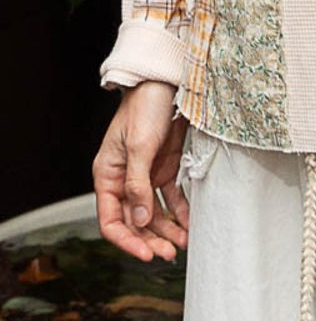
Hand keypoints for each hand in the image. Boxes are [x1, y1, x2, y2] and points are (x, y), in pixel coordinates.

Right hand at [93, 81, 189, 260]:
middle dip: (150, 239)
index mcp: (107, 175)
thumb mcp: (139, 146)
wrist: (166, 80)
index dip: (126, 240)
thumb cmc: (144, 107)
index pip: (111, 220)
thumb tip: (139, 221)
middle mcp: (125, 179)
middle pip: (134, 220)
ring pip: (154, 213)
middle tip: (170, 253)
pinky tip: (190, 224)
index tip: (145, 254)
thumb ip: (137, 184)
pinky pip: (171, 197)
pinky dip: (180, 211)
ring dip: (167, 230)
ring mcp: (146, 174)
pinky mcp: (165, 167)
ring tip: (183, 243)